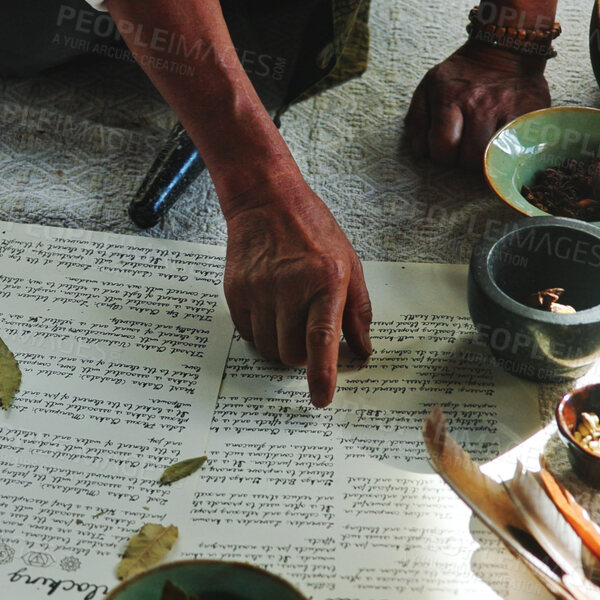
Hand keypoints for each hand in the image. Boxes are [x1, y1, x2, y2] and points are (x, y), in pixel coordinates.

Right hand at [221, 178, 372, 407]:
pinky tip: (270, 309)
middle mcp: (289, 287)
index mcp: (325, 280)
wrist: (266, 200)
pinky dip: (261, 333)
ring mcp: (258, 290)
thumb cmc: (312, 230)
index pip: (322, 338)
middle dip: (303, 358)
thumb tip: (363, 350)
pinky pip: (248, 334)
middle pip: (292, 353)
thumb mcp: (349, 263)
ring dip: (281, 346)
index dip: (323, 373)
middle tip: (309, 337)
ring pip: (268, 349)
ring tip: (289, 319)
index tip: (321, 399)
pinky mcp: (236, 292)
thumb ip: (358, 310)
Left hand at [405, 42, 551, 171]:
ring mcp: (506, 110)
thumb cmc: (463, 74)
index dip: (442, 156)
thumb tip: (420, 152)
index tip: (446, 150)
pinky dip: (508, 153)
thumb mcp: (430, 85)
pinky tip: (502, 146)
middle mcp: (479, 104)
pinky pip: (517, 148)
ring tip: (483, 149)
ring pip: (493, 157)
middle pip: (470, 157)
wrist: (505, 50)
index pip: (443, 145)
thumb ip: (418, 119)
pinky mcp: (529, 114)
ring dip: (486, 161)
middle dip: (464, 161)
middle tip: (466, 150)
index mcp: (450, 96)